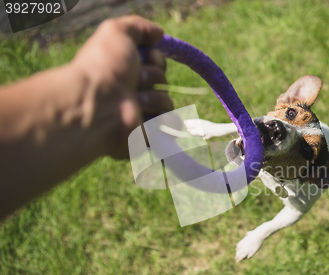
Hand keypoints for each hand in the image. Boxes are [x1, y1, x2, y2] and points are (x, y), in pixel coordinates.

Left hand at [71, 15, 173, 158]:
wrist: (98, 105)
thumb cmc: (103, 68)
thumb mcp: (116, 32)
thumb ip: (138, 26)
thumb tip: (159, 33)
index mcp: (123, 72)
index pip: (156, 63)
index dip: (156, 58)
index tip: (148, 57)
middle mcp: (130, 93)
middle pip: (162, 81)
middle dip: (153, 77)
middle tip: (134, 81)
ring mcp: (138, 116)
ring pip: (167, 102)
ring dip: (154, 99)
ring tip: (134, 102)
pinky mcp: (147, 135)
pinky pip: (170, 124)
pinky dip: (162, 119)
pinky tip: (145, 117)